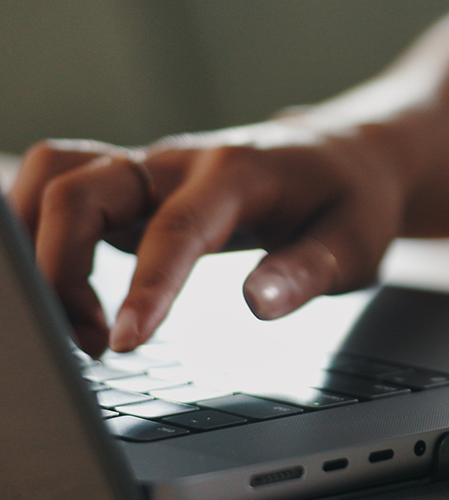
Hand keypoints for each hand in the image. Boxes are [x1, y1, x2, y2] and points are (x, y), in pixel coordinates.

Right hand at [9, 121, 404, 355]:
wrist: (348, 155)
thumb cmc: (352, 200)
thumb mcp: (358, 240)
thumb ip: (311, 269)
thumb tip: (257, 304)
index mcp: (240, 172)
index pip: (178, 227)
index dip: (147, 286)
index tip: (122, 342)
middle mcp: (182, 162)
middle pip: (82, 190)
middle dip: (61, 269)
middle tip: (95, 344)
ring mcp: (151, 171)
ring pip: (57, 178)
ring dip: (40, 247)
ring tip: (77, 321)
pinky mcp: (135, 189)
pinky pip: (63, 190)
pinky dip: (40, 232)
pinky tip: (65, 290)